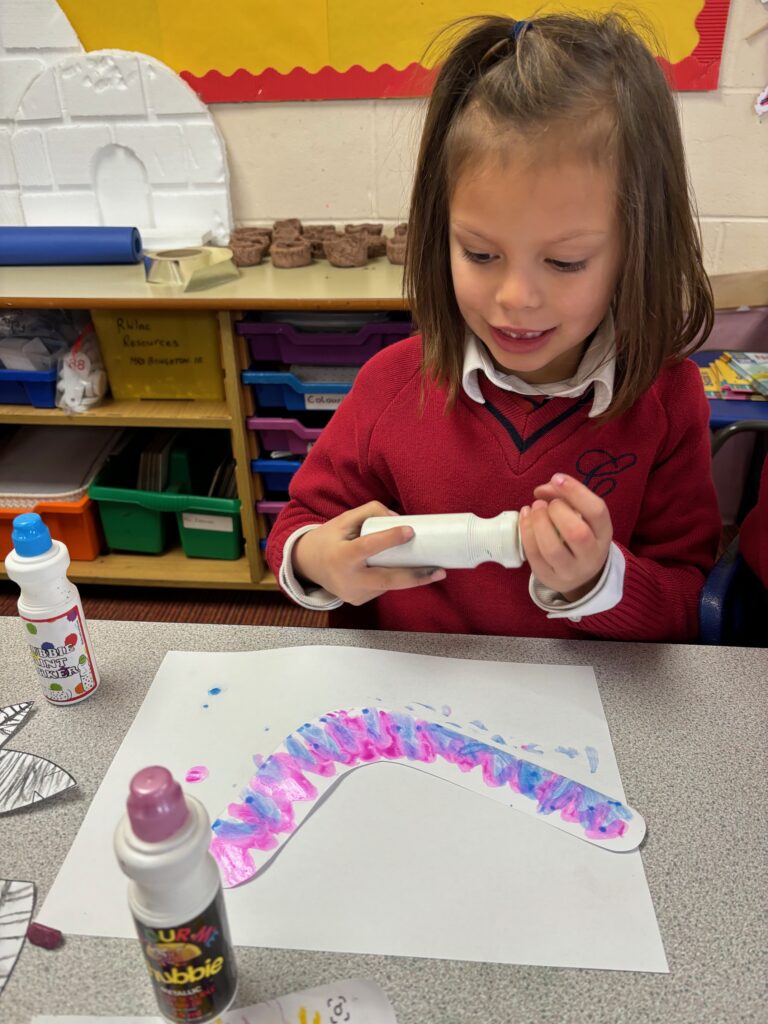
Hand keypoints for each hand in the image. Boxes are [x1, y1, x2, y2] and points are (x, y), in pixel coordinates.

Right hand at [292, 501, 445, 605]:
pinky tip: (397, 570)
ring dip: (407, 575)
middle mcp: (347, 579)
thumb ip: (370, 512)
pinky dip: (391, 578)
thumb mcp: (344, 520)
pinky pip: (381, 588)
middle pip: (388, 581)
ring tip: (428, 566)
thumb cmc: (329, 539)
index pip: (368, 547)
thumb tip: (398, 518)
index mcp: (341, 556)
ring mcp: (353, 594)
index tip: (410, 530)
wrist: (307, 565)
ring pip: (387, 584)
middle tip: (439, 570)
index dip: (389, 539)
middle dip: (416, 577)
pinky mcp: (358, 601)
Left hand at [519, 473, 612, 601]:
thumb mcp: (581, 516)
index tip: (557, 478)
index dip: (576, 491)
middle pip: (577, 533)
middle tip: (545, 503)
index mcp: (604, 533)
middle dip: (556, 511)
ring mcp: (571, 570)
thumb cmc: (579, 537)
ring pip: (552, 548)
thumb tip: (541, 490)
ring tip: (533, 509)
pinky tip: (525, 518)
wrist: (581, 575)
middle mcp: (592, 555)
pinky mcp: (550, 578)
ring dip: (538, 523)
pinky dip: (526, 533)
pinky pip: (535, 556)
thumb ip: (565, 497)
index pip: (597, 511)